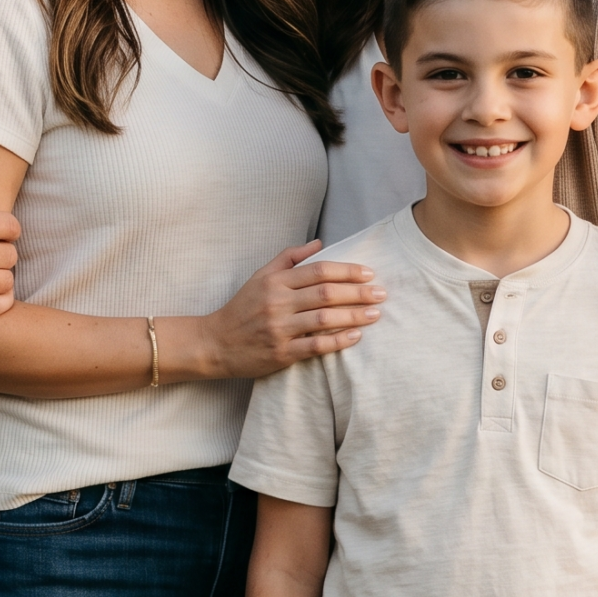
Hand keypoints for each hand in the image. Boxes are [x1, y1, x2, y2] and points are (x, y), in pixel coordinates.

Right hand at [184, 241, 383, 378]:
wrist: (215, 343)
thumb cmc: (242, 307)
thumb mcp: (260, 276)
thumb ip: (289, 258)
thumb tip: (319, 243)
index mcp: (275, 281)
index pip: (319, 270)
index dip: (347, 271)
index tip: (369, 274)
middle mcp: (278, 303)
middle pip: (326, 294)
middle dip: (357, 293)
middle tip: (381, 293)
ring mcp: (279, 329)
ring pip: (324, 319)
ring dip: (353, 316)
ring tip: (375, 314)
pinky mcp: (281, 353)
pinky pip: (315, 346)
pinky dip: (338, 341)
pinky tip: (356, 337)